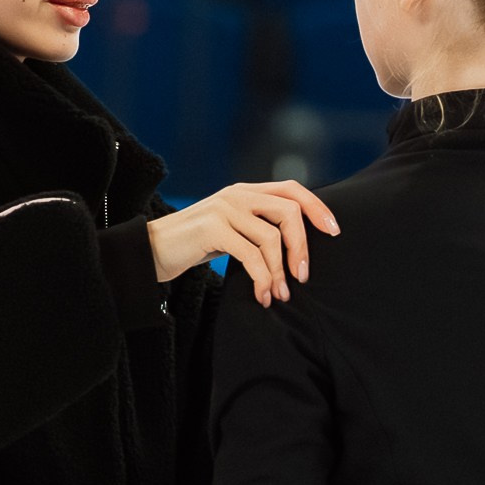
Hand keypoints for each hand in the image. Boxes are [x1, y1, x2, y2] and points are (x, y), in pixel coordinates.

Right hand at [146, 181, 338, 305]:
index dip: (317, 207)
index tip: (334, 231)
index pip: (292, 189)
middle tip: (302, 277)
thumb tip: (296, 246)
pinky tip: (262, 295)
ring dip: (279, 272)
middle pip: (288, 212)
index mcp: (245, 191)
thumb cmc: (194, 245)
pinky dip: (262, 278)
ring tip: (279, 294)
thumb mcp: (230, 229)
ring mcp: (224, 209)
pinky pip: (250, 255)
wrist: (151, 250)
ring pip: (271, 238)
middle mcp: (237, 194)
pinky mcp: (212, 228)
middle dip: (301, 247)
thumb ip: (257, 226)